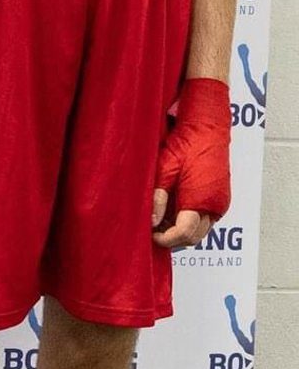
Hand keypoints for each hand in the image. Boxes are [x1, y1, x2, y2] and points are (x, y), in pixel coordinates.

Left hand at [152, 77, 229, 249]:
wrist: (208, 128)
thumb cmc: (187, 144)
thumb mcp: (164, 170)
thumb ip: (158, 198)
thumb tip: (151, 221)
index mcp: (202, 200)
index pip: (184, 234)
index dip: (165, 239)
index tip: (149, 235)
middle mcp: (215, 206)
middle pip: (193, 238)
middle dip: (171, 238)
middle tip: (151, 229)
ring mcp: (220, 204)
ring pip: (198, 231)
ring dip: (178, 230)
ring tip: (158, 218)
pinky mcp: (219, 200)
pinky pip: (202, 220)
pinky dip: (186, 221)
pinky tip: (170, 210)